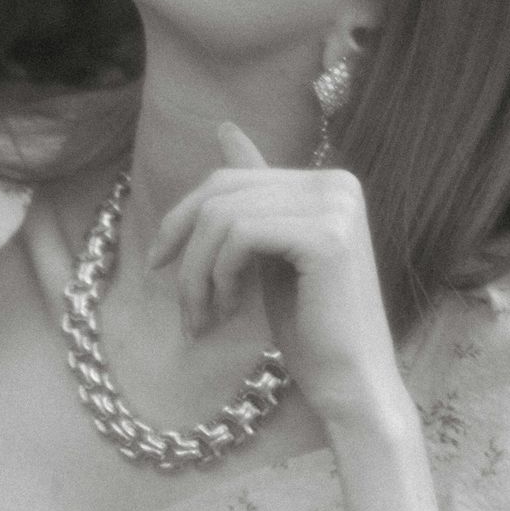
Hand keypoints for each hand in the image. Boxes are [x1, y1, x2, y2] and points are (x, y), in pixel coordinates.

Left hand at [148, 124, 405, 440]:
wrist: (350, 384)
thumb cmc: (312, 330)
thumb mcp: (270, 254)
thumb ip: (255, 197)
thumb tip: (225, 125)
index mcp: (329, 183)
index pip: (231, 177)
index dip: (183, 218)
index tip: (158, 264)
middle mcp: (338, 184)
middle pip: (222, 191)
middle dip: (186, 249)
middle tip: (184, 307)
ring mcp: (336, 206)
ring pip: (223, 216)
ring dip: (198, 273)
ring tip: (205, 317)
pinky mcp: (326, 236)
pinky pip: (240, 234)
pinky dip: (219, 275)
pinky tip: (231, 310)